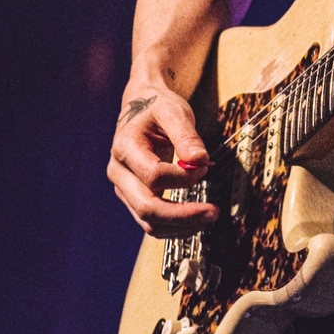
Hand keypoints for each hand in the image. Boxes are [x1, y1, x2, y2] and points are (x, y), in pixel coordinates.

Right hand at [108, 83, 218, 235]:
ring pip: (148, 222)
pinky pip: (152, 221)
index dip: (183, 177)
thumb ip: (187, 136)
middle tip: (213, 212)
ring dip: (180, 226)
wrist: (141, 107)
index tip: (204, 166)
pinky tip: (196, 220)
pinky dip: (174, 226)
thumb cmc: (156, 107)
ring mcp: (124, 189)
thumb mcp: (173, 111)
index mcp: (125, 148)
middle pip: (147, 208)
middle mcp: (119, 173)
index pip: (154, 176)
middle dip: (182, 216)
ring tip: (209, 217)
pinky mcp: (134, 197)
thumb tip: (199, 162)